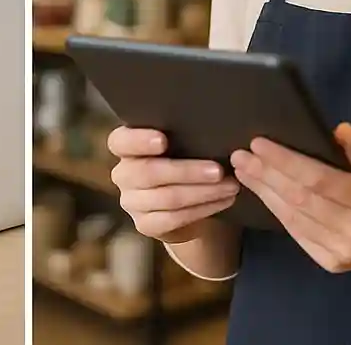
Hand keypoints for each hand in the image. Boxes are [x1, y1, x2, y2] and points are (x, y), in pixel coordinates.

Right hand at [108, 126, 240, 243]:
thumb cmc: (182, 158)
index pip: (120, 141)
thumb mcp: (178, 143)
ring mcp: (131, 202)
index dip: (139, 141)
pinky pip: (174, 218)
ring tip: (231, 186)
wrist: (183, 200)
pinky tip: (223, 200)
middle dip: (187, 171)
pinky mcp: (145, 224)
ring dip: (203, 192)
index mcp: (125, 147)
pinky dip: (203, 209)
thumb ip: (182, 133)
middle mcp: (123, 174)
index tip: (162, 140)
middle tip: (218, 170)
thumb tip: (212, 126)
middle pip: (149, 172)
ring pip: (167, 198)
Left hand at [230, 122, 350, 272]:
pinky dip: (276, 210)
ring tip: (243, 170)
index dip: (285, 161)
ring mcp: (343, 251)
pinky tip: (261, 192)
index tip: (258, 143)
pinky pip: (296, 233)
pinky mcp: (332, 263)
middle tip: (239, 155)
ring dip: (264, 192)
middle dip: (265, 175)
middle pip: (300, 198)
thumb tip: (338, 130)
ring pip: (293, 218)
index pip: (320, 178)